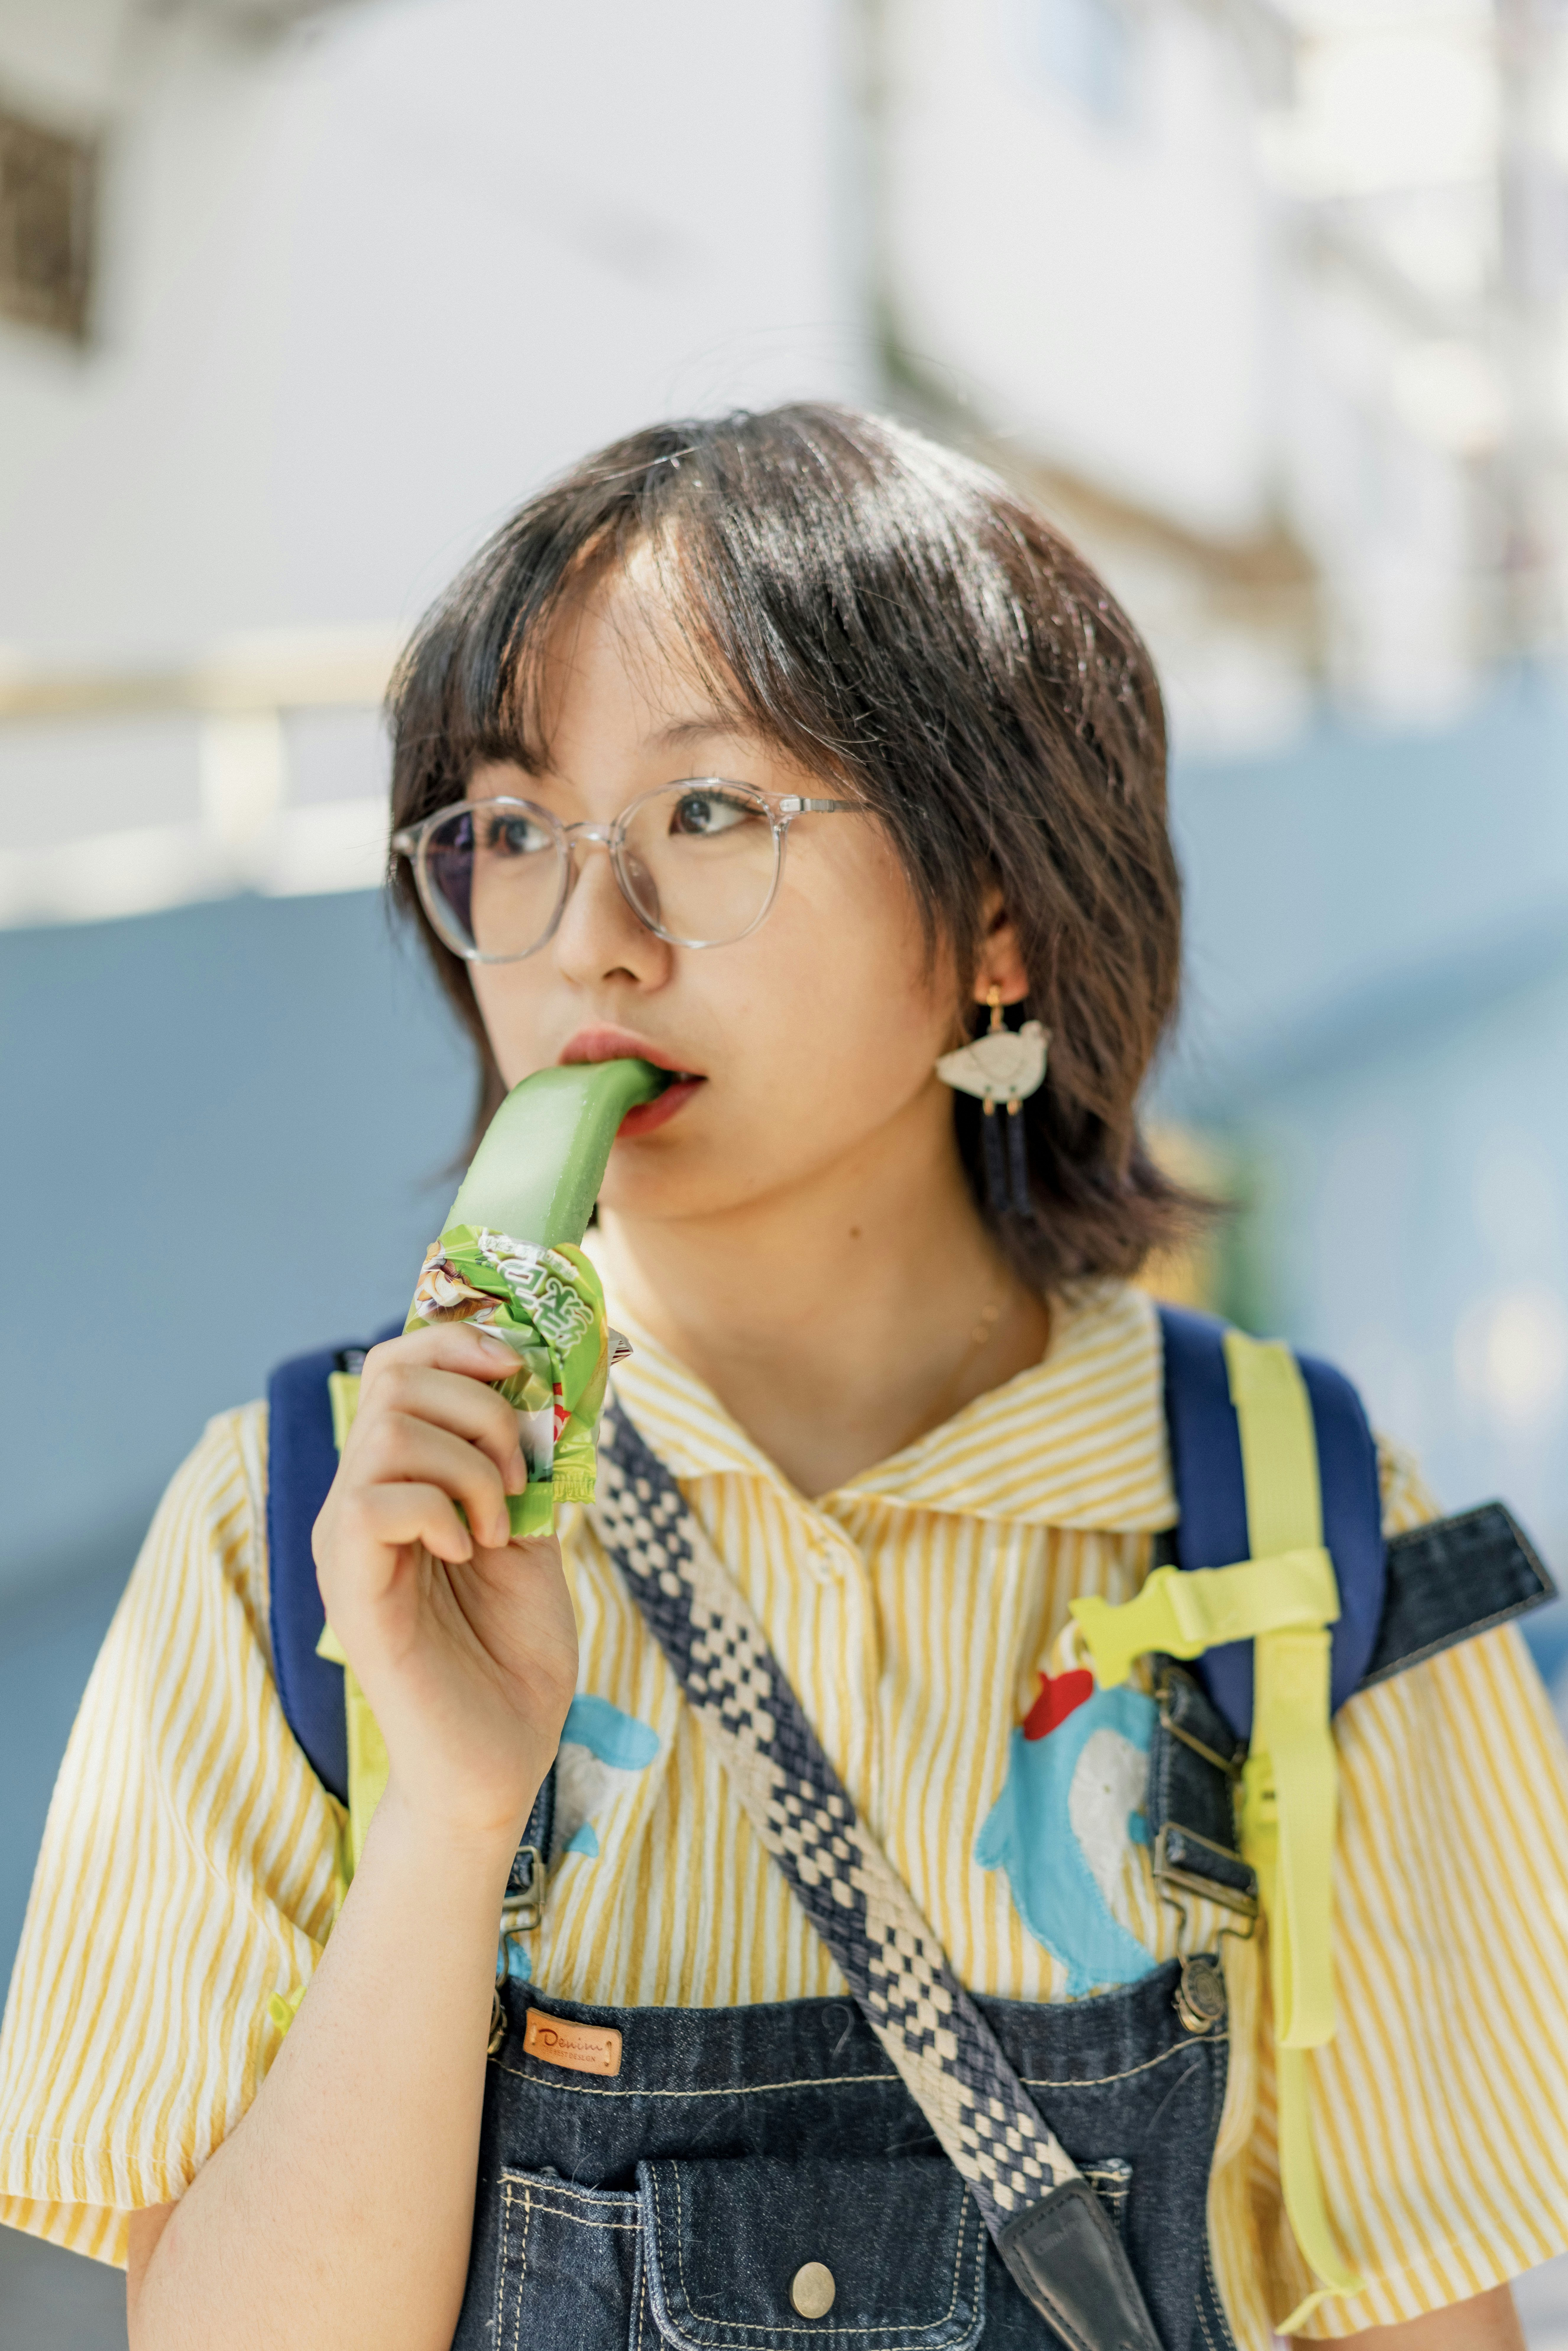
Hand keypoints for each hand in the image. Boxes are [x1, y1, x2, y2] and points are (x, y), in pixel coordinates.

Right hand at [312, 1324, 578, 1849]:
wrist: (500, 1758)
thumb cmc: (514, 1655)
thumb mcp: (535, 1535)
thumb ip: (528, 1467)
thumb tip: (548, 1392)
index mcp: (401, 1481)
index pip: (401, 1365)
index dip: (461, 1344)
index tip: (522, 1375)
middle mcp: (360, 1501)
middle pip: (395, 1378)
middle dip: (479, 1402)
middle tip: (520, 1472)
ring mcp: (347, 1543)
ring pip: (389, 1430)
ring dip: (469, 1461)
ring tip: (497, 1522)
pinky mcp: (349, 1587)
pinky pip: (374, 1501)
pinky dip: (438, 1509)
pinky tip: (466, 1551)